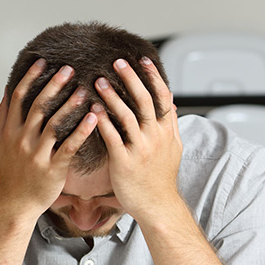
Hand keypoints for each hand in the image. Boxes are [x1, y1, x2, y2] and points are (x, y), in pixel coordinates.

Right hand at [0, 59, 98, 218]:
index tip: (42, 62)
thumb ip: (3, 116)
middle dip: (53, 85)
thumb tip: (7, 89)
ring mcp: (36, 155)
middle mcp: (21, 140)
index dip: (30, 78)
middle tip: (69, 68)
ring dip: (69, 105)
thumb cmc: (11, 171)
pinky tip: (93, 118)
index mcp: (8, 131)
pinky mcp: (52, 168)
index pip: (18, 98)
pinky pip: (68, 147)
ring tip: (85, 89)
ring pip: (54, 124)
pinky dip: (81, 132)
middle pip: (37, 106)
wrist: (15, 202)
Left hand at [92, 58, 182, 221]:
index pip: (163, 96)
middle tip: (117, 62)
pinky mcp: (124, 161)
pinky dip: (102, 122)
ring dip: (112, 96)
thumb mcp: (172, 149)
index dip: (153, 76)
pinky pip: (112, 137)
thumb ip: (170, 125)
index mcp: (167, 131)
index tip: (143, 59)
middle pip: (145, 100)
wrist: (157, 205)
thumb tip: (172, 104)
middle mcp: (156, 136)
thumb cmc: (159, 178)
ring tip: (99, 81)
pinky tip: (92, 110)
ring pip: (127, 115)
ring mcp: (141, 148)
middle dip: (131, 78)